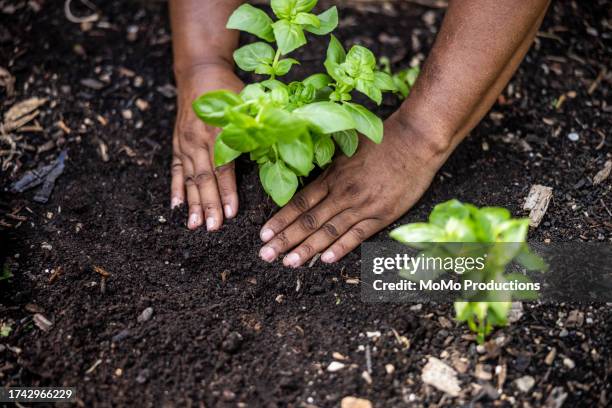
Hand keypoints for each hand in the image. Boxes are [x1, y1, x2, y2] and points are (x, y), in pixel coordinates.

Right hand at [171, 64, 243, 229]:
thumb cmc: (229, 89)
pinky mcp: (177, 143)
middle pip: (204, 178)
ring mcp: (185, 142)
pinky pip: (176, 170)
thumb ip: (257, 129)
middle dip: (209, 205)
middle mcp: (198, 139)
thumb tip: (276, 152)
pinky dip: (175, 188)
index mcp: (219, 131)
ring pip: (190, 178)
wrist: (199, 71)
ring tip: (194, 225)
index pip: (224, 168)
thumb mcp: (247, 104)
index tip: (232, 213)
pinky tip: (175, 207)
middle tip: (213, 228)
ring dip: (192, 203)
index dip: (227, 191)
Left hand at [258, 114, 451, 266]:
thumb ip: (327, 164)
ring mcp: (362, 206)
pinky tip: (326, 260)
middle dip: (285, 240)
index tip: (264, 235)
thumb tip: (307, 169)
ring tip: (289, 263)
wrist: (415, 141)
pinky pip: (358, 235)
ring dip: (307, 249)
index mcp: (332, 176)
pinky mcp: (382, 215)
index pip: (299, 203)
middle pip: (308, 221)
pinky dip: (341, 248)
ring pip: (328, 231)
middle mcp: (342, 193)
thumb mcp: (347, 147)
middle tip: (266, 255)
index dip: (280, 220)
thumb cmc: (381, 140)